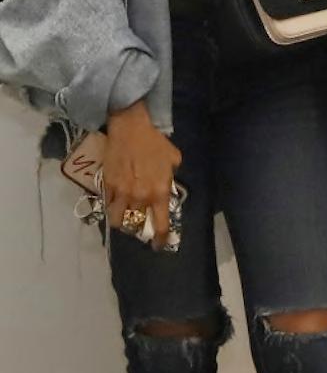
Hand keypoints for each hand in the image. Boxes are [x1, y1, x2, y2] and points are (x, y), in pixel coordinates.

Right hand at [103, 101, 181, 249]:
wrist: (130, 128)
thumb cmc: (155, 142)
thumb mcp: (173, 159)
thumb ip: (170, 178)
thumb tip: (167, 188)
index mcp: (159, 192)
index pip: (159, 225)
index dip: (160, 239)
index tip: (159, 244)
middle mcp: (140, 198)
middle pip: (137, 224)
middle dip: (139, 226)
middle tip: (140, 222)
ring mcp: (121, 194)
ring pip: (118, 220)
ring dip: (123, 220)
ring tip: (126, 215)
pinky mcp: (106, 187)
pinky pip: (108, 205)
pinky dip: (112, 207)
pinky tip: (116, 201)